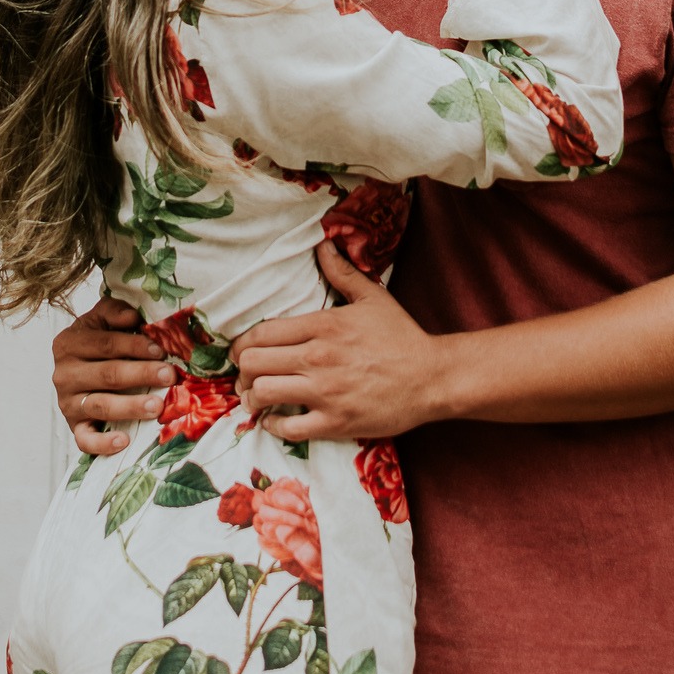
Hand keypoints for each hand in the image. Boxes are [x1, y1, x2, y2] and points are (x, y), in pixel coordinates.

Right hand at [53, 297, 175, 454]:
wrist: (75, 367)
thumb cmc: (97, 340)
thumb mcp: (101, 318)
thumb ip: (115, 311)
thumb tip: (133, 318)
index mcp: (70, 343)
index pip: (106, 344)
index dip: (134, 346)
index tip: (160, 350)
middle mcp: (64, 374)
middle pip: (107, 374)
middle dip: (141, 374)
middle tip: (170, 375)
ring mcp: (67, 402)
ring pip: (100, 405)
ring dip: (130, 406)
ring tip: (158, 406)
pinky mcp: (74, 427)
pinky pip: (85, 439)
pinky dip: (103, 443)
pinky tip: (125, 440)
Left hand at [229, 242, 444, 440]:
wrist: (432, 378)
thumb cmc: (401, 336)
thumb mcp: (372, 298)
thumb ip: (341, 272)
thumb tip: (323, 244)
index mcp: (323, 325)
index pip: (261, 333)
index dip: (241, 345)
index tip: (242, 351)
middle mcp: (318, 358)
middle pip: (253, 363)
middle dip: (242, 370)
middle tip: (246, 375)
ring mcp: (326, 393)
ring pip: (263, 394)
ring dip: (252, 398)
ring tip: (256, 397)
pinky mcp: (335, 422)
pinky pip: (287, 428)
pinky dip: (273, 425)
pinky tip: (275, 420)